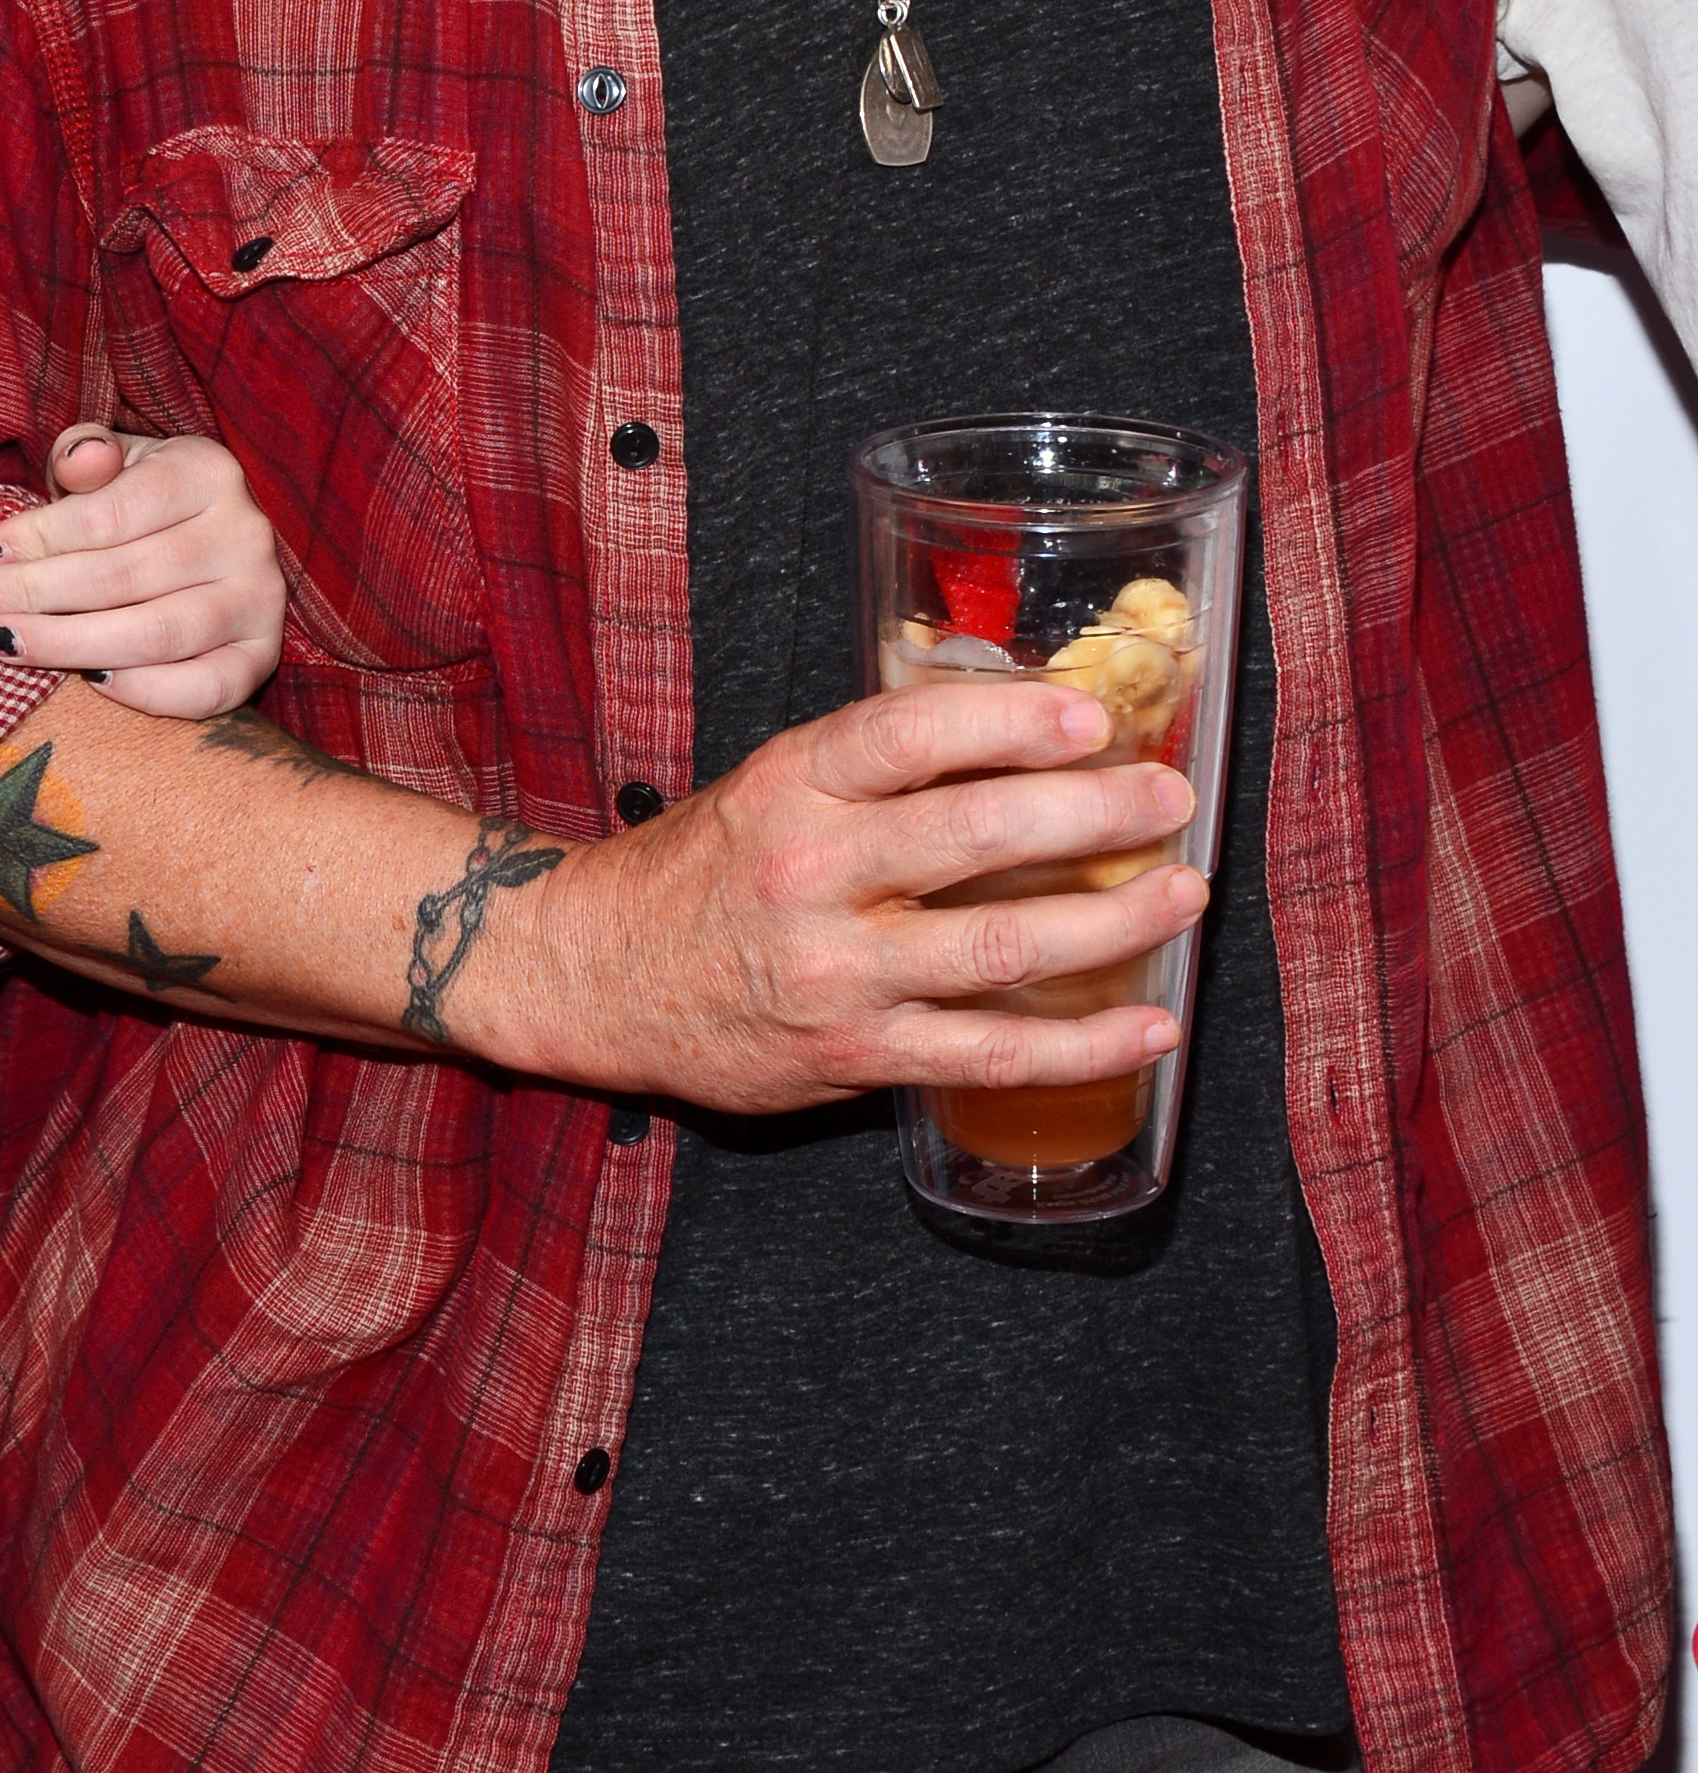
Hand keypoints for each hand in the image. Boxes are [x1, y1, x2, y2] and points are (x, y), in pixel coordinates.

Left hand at [0, 425, 287, 715]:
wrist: (208, 547)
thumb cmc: (140, 504)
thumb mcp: (113, 462)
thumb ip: (84, 453)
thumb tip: (79, 463)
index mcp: (207, 472)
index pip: (110, 513)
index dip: (39, 539)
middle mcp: (245, 533)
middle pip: (123, 576)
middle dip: (33, 595)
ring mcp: (260, 600)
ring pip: (157, 634)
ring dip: (69, 644)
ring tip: (4, 644)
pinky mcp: (262, 657)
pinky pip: (203, 689)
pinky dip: (142, 692)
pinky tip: (87, 680)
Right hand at [493, 676, 1208, 1113]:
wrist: (592, 975)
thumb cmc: (701, 870)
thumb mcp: (771, 783)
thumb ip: (879, 761)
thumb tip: (1020, 720)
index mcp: (791, 786)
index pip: (908, 737)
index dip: (1007, 721)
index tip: (1088, 717)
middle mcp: (811, 873)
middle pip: (973, 836)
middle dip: (1092, 814)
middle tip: (1168, 800)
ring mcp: (834, 971)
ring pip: (998, 947)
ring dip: (1111, 923)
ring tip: (1181, 896)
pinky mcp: (852, 1054)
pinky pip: (986, 1053)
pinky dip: (1081, 1045)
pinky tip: (1148, 1029)